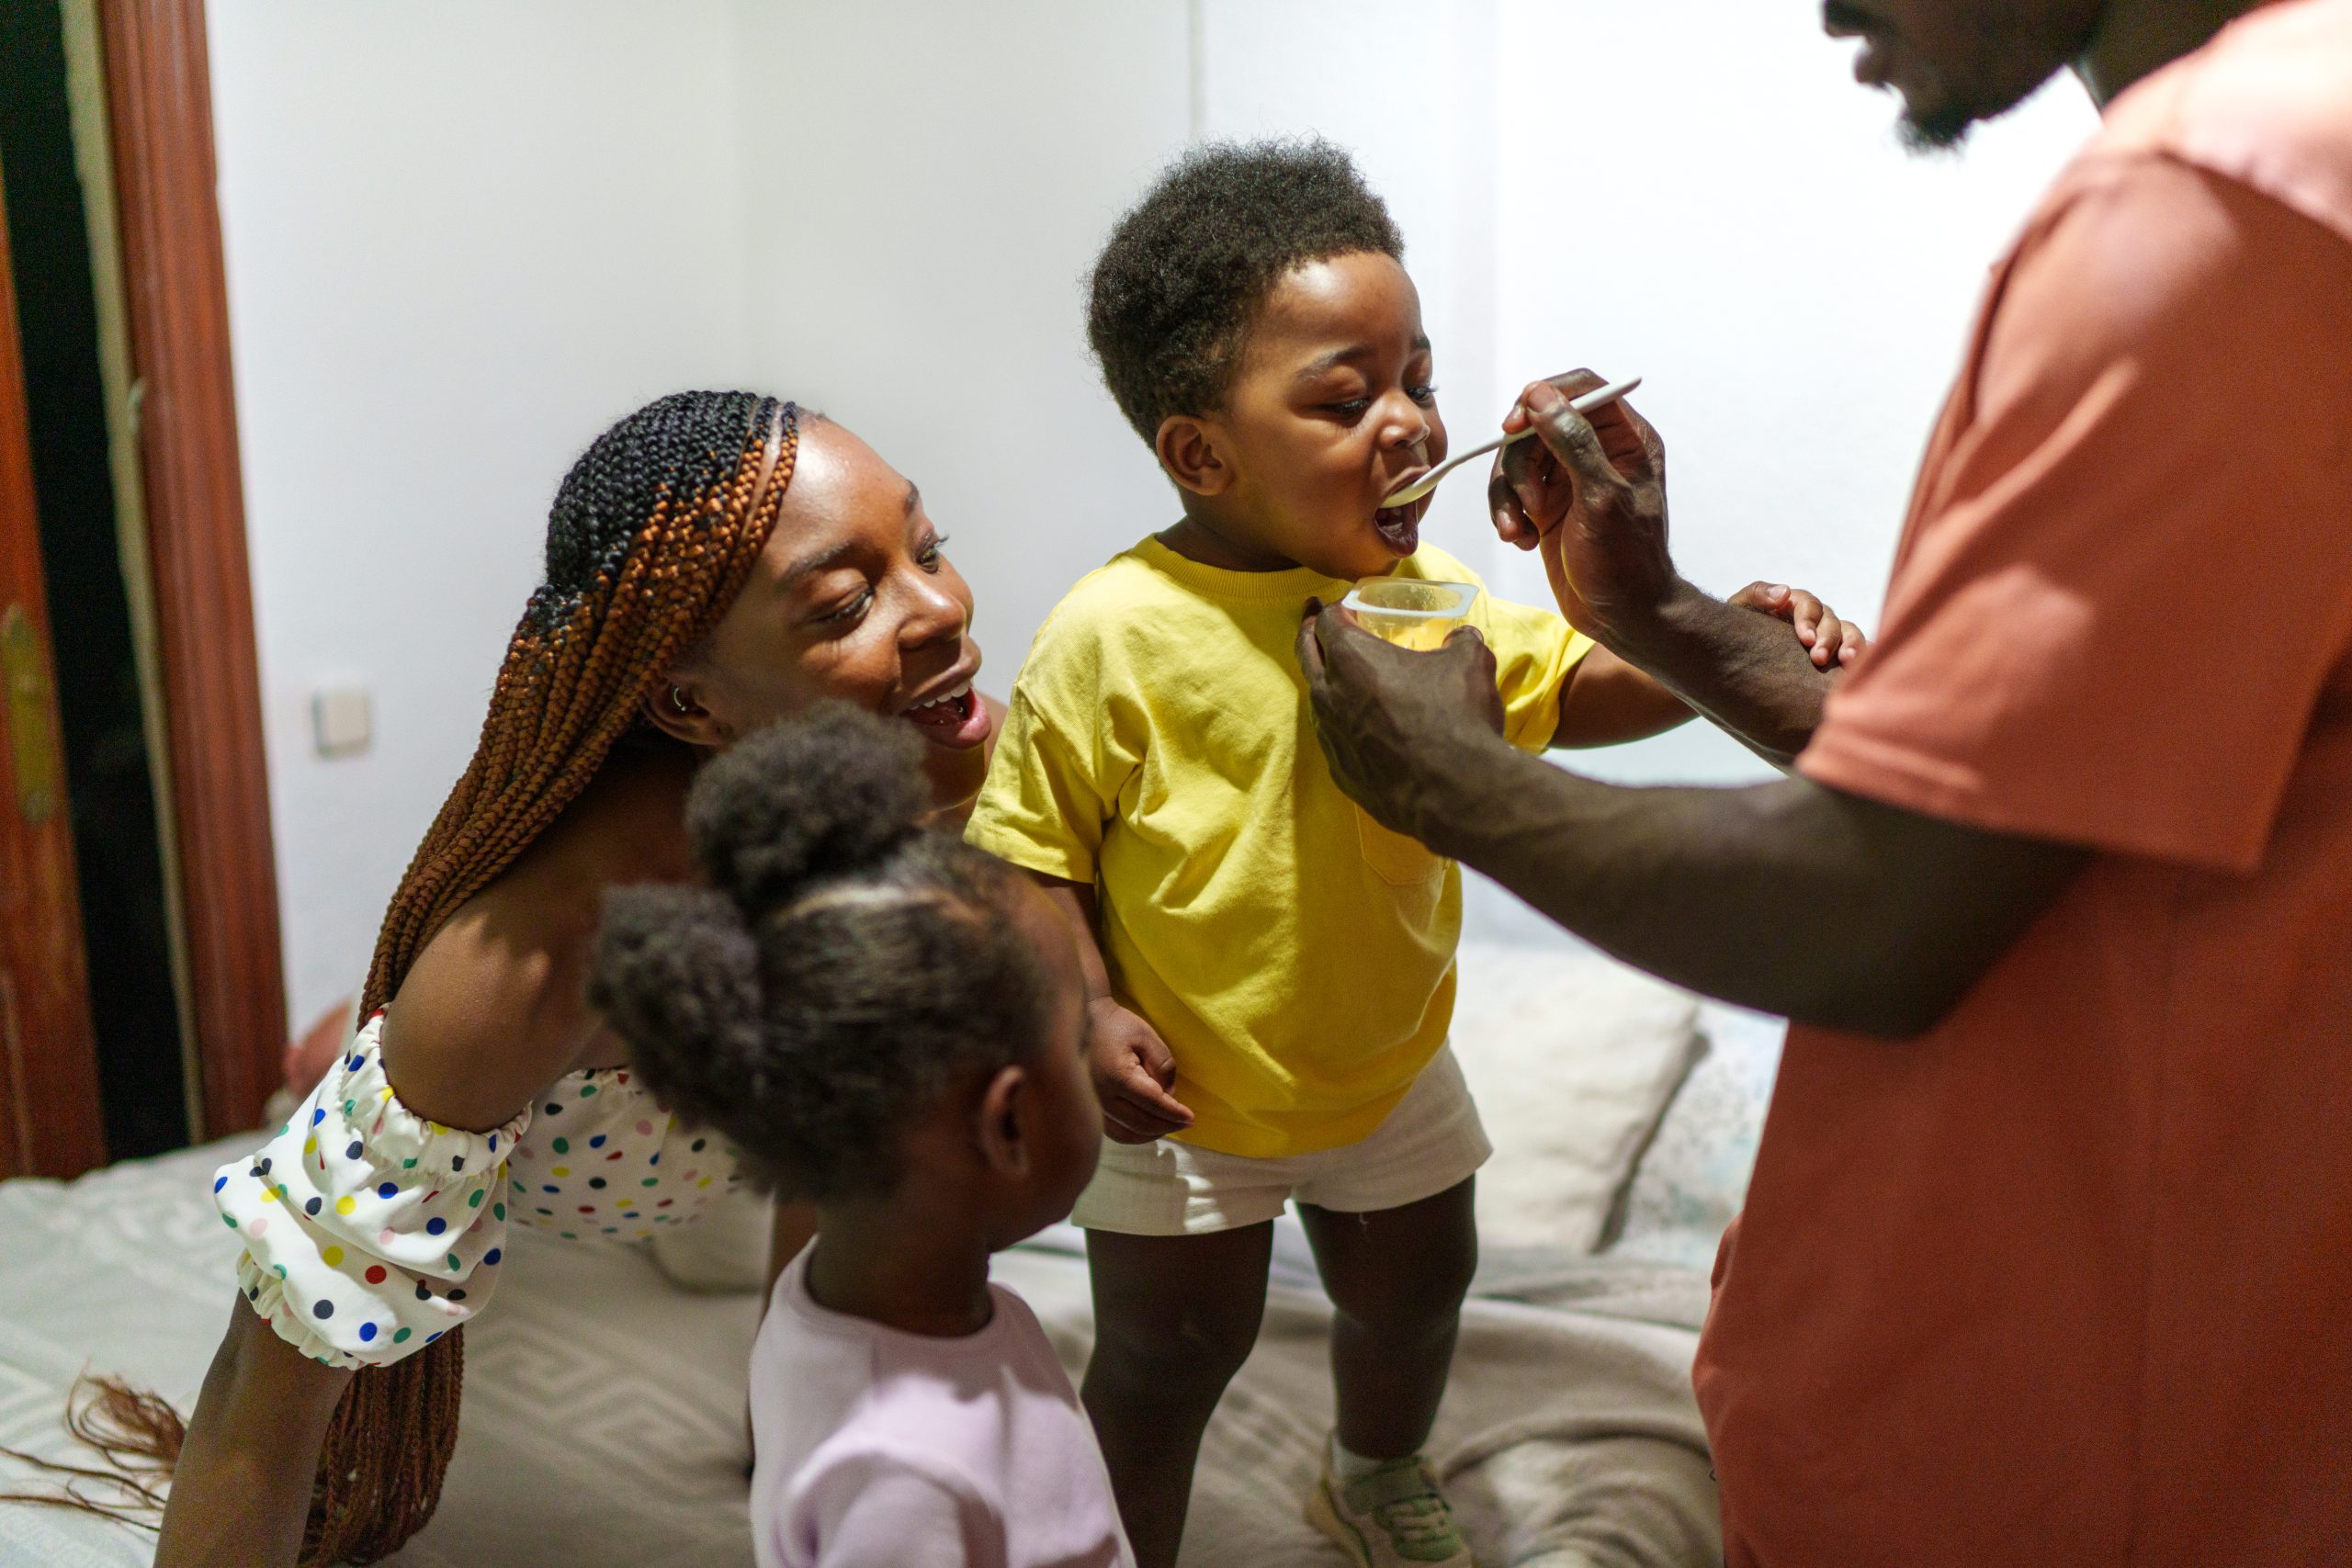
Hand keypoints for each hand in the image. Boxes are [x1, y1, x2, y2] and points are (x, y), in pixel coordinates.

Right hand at [1086, 997, 1192, 1144]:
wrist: (1084, 1020)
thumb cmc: (1116, 1025)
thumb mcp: (1146, 1036)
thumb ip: (1162, 1065)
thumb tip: (1169, 1094)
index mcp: (1118, 1077)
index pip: (1153, 1103)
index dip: (1174, 1113)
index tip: (1190, 1118)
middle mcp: (1102, 1097)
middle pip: (1141, 1123)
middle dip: (1167, 1125)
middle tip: (1185, 1124)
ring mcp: (1093, 1105)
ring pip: (1126, 1134)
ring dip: (1150, 1134)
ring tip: (1168, 1126)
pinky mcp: (1089, 1107)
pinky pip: (1113, 1131)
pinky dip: (1132, 1134)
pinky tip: (1146, 1128)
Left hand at [1295, 599, 1507, 848]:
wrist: (1453, 793)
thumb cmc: (1456, 719)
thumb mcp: (1470, 663)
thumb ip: (1460, 642)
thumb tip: (1461, 637)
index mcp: (1351, 658)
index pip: (1326, 621)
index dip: (1333, 609)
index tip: (1342, 606)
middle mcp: (1329, 695)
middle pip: (1306, 653)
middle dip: (1311, 633)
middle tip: (1314, 620)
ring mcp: (1330, 738)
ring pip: (1316, 699)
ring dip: (1325, 682)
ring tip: (1339, 676)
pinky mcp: (1340, 772)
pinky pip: (1333, 739)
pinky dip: (1341, 724)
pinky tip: (1359, 726)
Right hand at [1488, 371, 1674, 643]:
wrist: (1620, 617)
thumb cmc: (1625, 561)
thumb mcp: (1602, 497)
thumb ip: (1572, 442)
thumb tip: (1540, 396)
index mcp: (1625, 438)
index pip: (1580, 389)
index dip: (1542, 399)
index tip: (1513, 427)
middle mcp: (1595, 451)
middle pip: (1536, 425)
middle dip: (1519, 463)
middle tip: (1528, 501)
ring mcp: (1568, 478)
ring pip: (1517, 459)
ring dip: (1508, 494)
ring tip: (1517, 530)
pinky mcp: (1546, 505)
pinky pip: (1510, 492)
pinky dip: (1507, 513)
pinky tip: (1518, 539)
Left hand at [1727, 582, 1870, 669]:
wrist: (1735, 656)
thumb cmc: (1737, 629)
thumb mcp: (1740, 608)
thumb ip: (1757, 594)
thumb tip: (1784, 592)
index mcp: (1796, 604)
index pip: (1810, 606)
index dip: (1809, 620)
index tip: (1805, 639)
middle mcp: (1817, 618)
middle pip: (1832, 622)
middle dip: (1829, 639)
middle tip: (1819, 659)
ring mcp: (1829, 635)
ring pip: (1850, 634)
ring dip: (1852, 646)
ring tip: (1848, 663)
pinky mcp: (1836, 655)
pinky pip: (1856, 652)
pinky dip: (1864, 657)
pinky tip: (1863, 671)